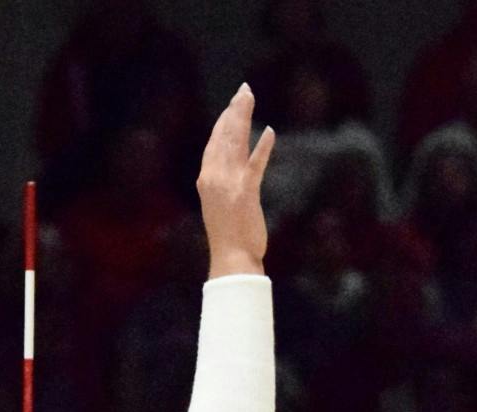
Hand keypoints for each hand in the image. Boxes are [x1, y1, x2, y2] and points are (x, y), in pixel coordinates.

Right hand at [196, 84, 274, 277]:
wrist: (232, 257)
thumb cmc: (229, 236)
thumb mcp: (221, 204)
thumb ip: (225, 184)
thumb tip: (235, 169)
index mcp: (206, 179)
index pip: (215, 142)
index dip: (224, 121)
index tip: (232, 105)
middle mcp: (214, 177)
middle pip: (225, 136)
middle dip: (234, 111)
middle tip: (244, 90)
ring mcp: (229, 184)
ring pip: (236, 142)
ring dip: (244, 118)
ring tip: (250, 98)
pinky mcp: (246, 192)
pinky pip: (255, 164)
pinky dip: (262, 147)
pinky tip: (269, 131)